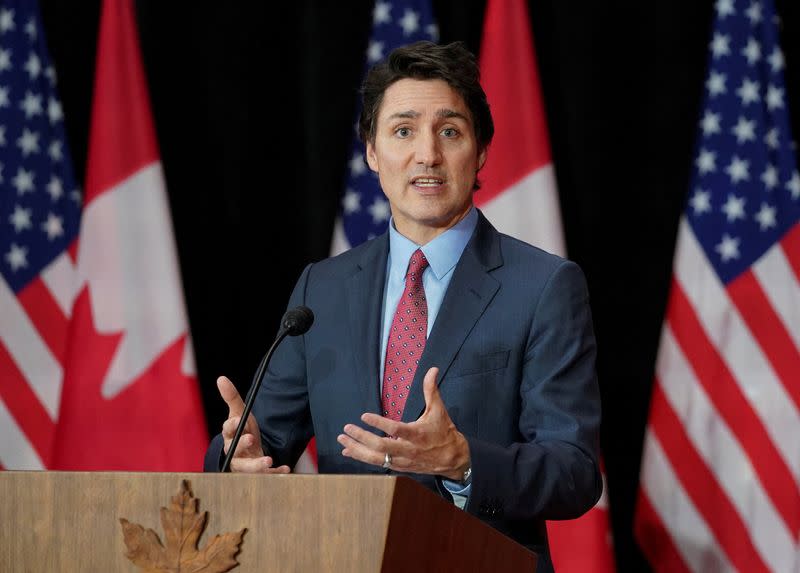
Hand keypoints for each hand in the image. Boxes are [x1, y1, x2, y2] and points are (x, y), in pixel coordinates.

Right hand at [217, 376, 290, 473]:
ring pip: (246, 468)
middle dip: (242, 444)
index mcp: (230, 435)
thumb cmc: (242, 429)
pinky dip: (275, 473)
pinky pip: (265, 476)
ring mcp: (244, 465)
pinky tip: (285, 469)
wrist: (249, 450)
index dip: (232, 425)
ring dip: (257, 465)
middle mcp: (234, 452)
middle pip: (234, 450)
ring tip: (268, 460)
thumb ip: (232, 397)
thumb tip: (221, 378)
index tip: (239, 420)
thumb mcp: (240, 412)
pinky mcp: (256, 474)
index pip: (228, 429)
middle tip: (251, 438)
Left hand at [337, 367, 469, 479]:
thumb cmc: (444, 432)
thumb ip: (431, 390)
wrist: (454, 459)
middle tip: (347, 429)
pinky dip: (362, 457)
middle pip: (381, 447)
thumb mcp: (439, 410)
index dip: (379, 424)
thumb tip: (432, 369)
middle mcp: (408, 450)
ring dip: (357, 450)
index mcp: (417, 434)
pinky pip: (377, 464)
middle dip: (362, 438)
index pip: (395, 430)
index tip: (364, 416)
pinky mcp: (399, 467)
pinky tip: (349, 451)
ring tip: (342, 440)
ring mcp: (402, 461)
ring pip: (376, 459)